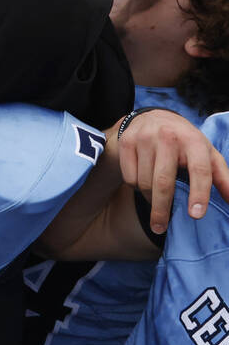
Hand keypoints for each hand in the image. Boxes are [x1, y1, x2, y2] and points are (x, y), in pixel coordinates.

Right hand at [119, 109, 228, 233]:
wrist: (153, 117)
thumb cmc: (186, 142)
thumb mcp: (208, 154)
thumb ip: (221, 177)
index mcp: (194, 141)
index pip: (199, 171)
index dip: (199, 194)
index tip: (196, 215)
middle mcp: (168, 137)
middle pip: (163, 181)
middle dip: (162, 209)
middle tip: (160, 228)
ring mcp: (144, 138)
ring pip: (143, 182)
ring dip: (149, 198)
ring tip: (156, 200)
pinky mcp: (126, 142)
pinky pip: (129, 176)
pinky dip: (135, 186)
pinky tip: (143, 181)